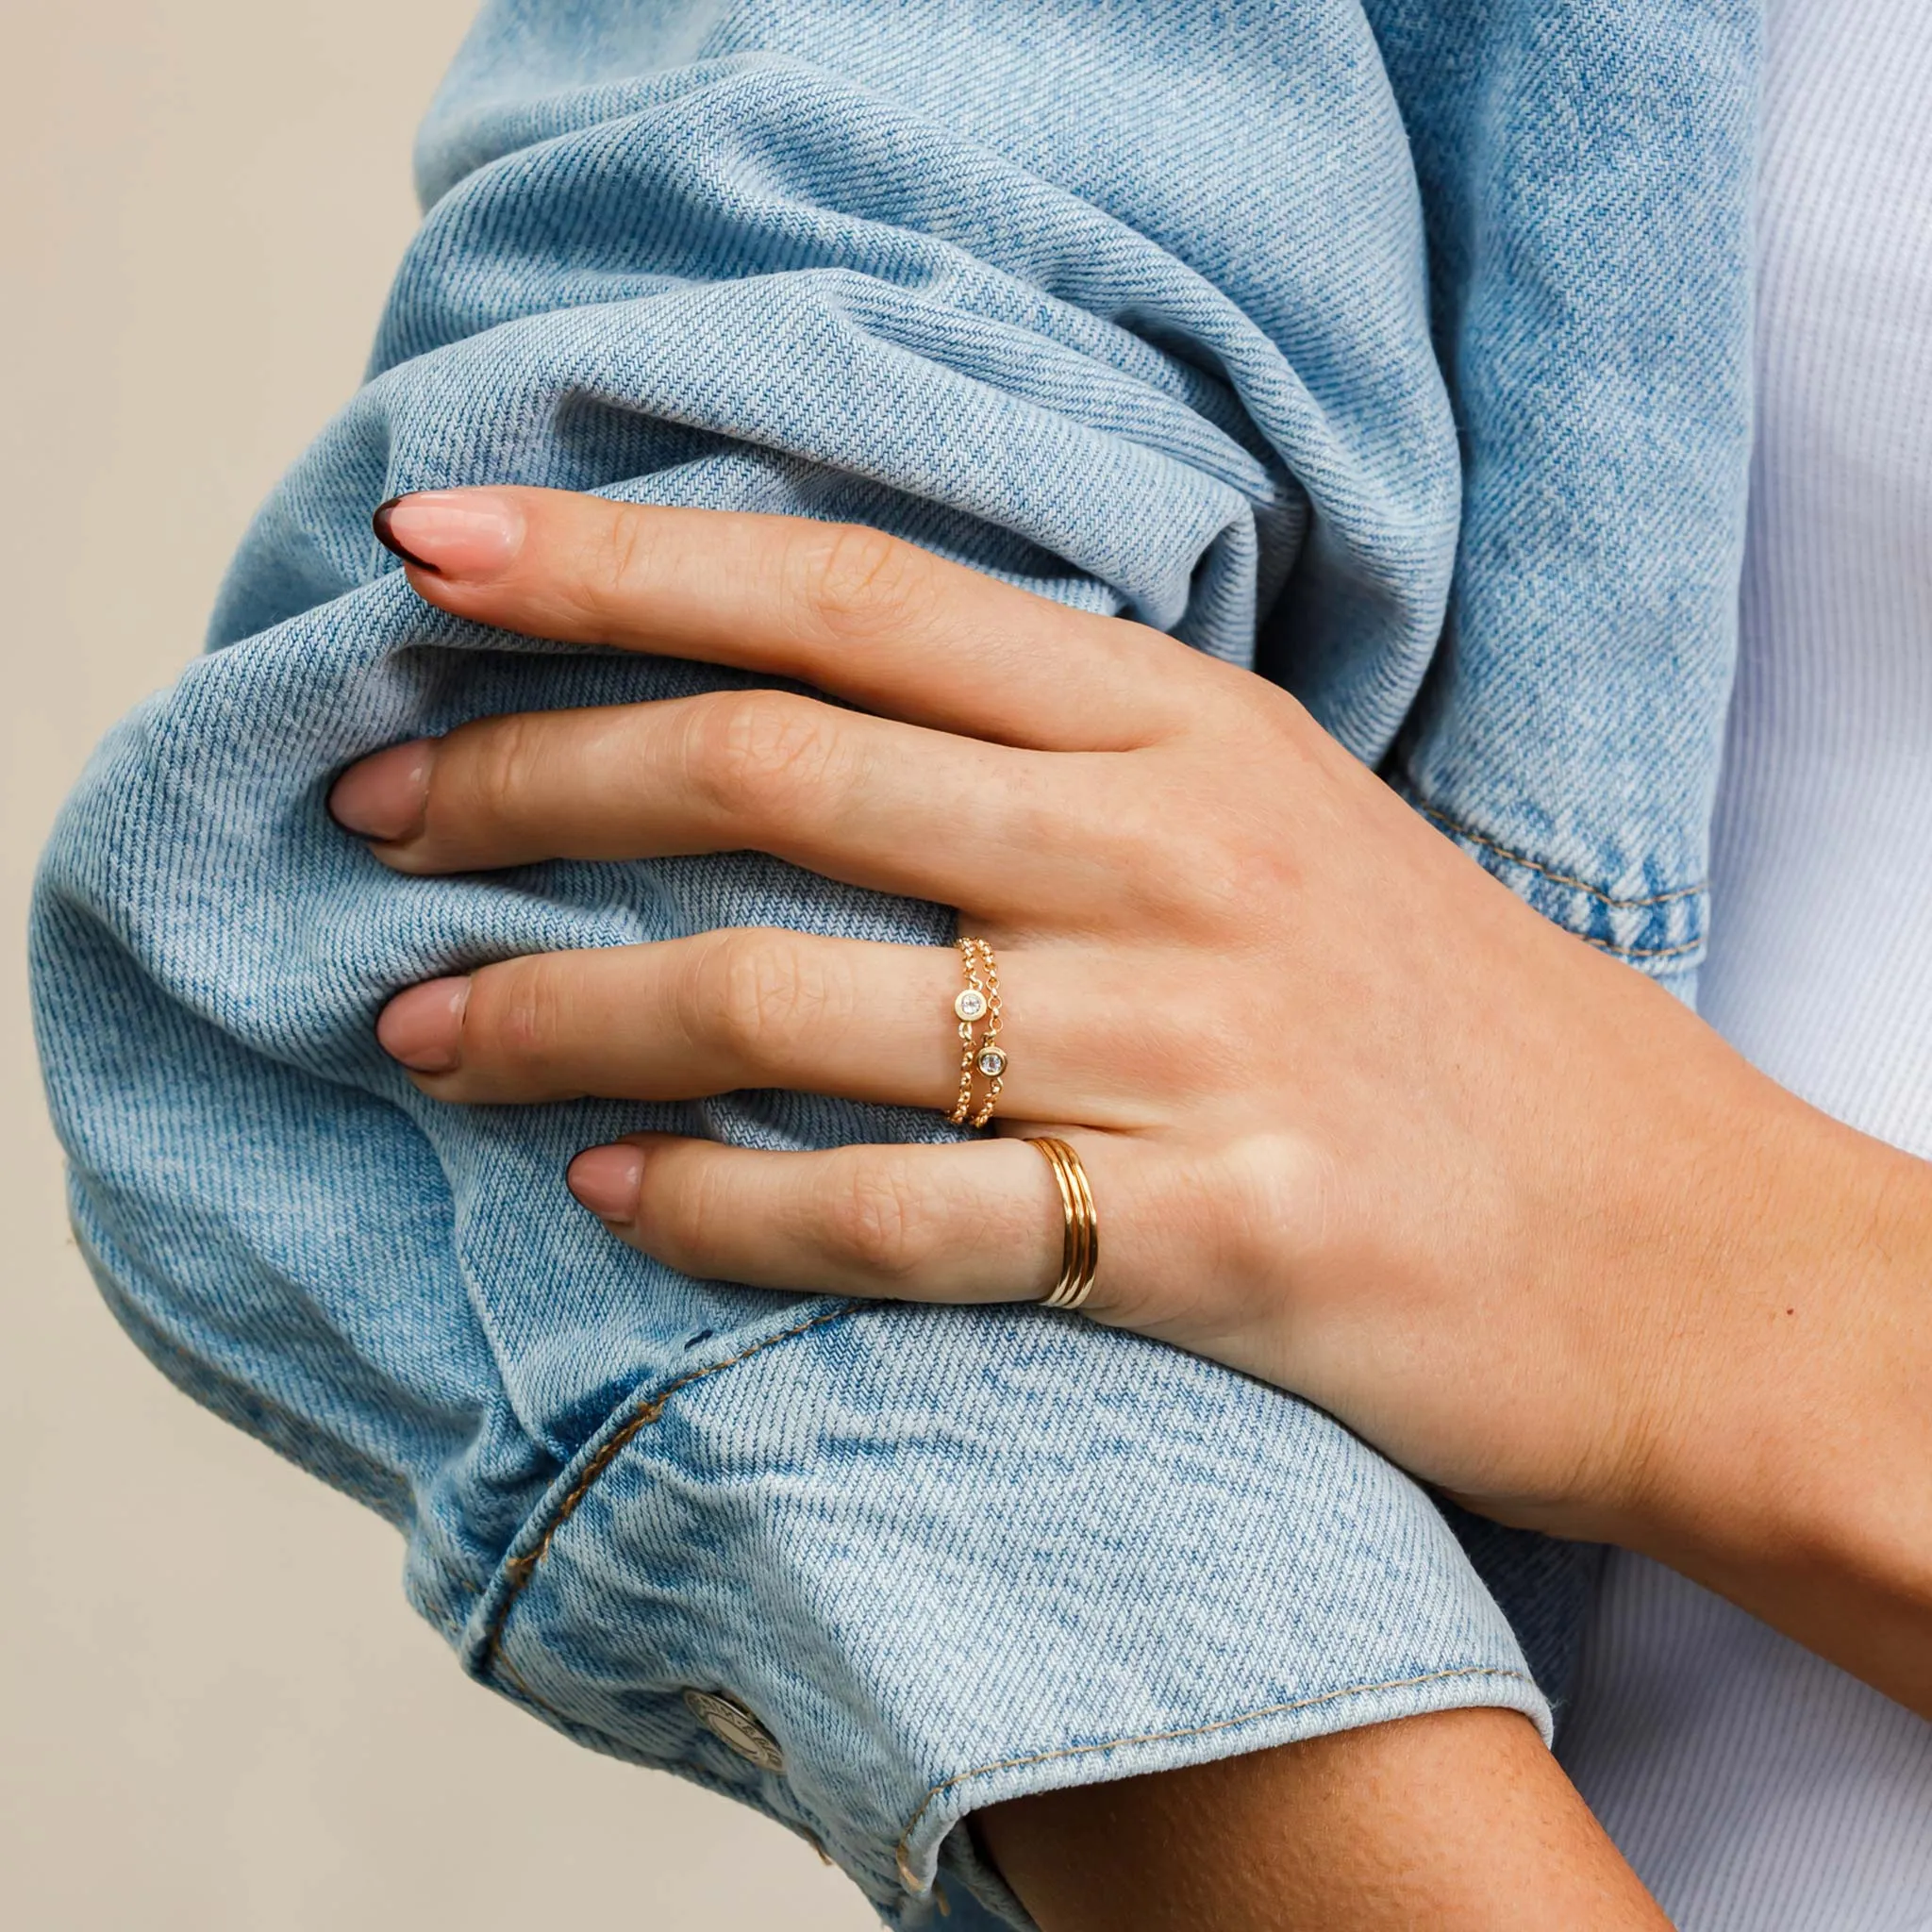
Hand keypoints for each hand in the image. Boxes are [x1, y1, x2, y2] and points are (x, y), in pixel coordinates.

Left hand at [334, 487, 1931, 1707]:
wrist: (1665, 1239)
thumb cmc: (1442, 1018)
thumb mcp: (1271, 810)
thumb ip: (1055, 752)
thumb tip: (799, 717)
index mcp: (1174, 723)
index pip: (840, 595)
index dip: (616, 565)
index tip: (429, 555)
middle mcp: (1161, 854)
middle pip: (767, 769)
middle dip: (522, 782)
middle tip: (363, 813)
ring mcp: (1181, 1045)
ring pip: (780, 994)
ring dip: (557, 1013)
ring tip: (415, 1030)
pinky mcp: (1201, 1236)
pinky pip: (892, 1218)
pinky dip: (720, 1208)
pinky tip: (611, 1201)